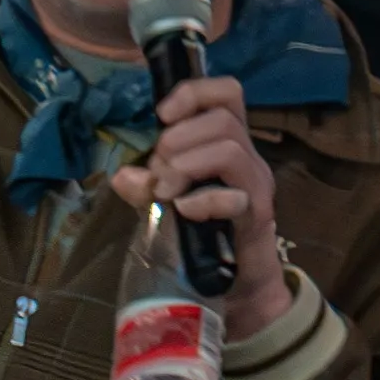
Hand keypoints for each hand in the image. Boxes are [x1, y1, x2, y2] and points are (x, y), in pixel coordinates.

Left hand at [110, 72, 291, 327]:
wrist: (238, 286)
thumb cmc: (203, 237)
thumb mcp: (167, 203)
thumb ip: (147, 186)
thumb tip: (122, 175)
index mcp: (227, 144)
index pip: (226, 93)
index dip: (194, 93)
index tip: (162, 115)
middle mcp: (248, 158)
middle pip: (224, 119)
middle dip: (179, 138)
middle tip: (159, 171)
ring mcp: (256, 186)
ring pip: (230, 149)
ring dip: (187, 165)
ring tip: (167, 191)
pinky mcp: (258, 217)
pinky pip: (235, 197)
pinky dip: (204, 200)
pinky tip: (185, 211)